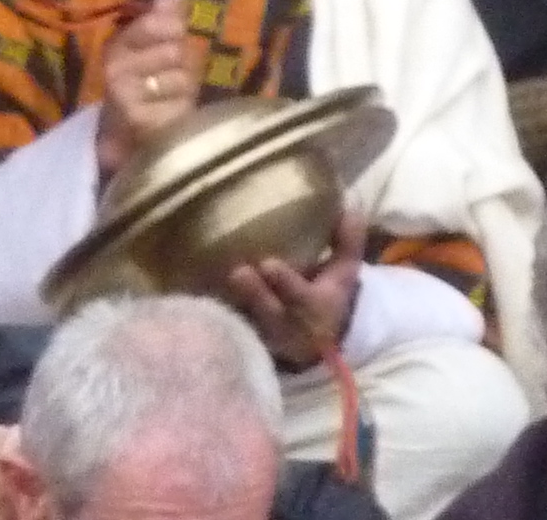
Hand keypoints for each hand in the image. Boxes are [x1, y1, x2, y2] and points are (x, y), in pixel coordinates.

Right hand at [94, 0, 202, 173]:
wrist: (119, 134)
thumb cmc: (137, 84)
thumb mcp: (141, 48)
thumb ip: (158, 20)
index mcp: (115, 45)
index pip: (154, 23)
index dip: (172, 26)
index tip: (175, 31)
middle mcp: (117, 68)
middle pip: (177, 51)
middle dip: (183, 62)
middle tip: (171, 72)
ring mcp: (129, 97)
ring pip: (185, 79)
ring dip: (186, 89)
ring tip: (171, 95)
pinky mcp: (146, 122)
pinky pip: (185, 105)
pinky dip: (184, 110)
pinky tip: (170, 113)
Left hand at [227, 206, 363, 370]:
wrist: (313, 340)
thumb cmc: (324, 295)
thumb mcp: (342, 274)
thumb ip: (346, 242)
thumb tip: (351, 207)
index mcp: (317, 308)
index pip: (303, 298)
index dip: (286, 284)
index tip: (268, 264)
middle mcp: (288, 325)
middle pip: (270, 313)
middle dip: (254, 295)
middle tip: (237, 271)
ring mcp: (262, 333)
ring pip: (246, 321)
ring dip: (231, 302)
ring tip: (214, 280)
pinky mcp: (241, 334)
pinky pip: (224, 323)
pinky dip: (212, 309)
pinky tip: (195, 286)